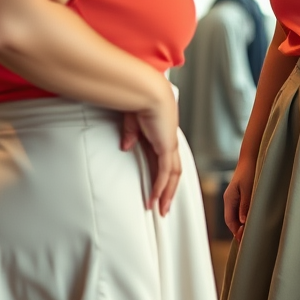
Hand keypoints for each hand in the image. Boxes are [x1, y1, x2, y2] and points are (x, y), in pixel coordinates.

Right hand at [120, 83, 181, 216]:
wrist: (146, 89)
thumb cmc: (138, 98)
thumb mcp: (130, 120)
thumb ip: (130, 134)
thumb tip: (126, 147)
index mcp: (161, 133)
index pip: (165, 159)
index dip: (162, 175)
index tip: (157, 189)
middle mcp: (168, 140)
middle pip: (173, 171)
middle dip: (169, 190)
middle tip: (164, 207)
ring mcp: (169, 143)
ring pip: (172, 175)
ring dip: (167, 193)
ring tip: (161, 210)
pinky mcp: (165, 146)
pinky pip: (165, 172)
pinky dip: (160, 186)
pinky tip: (155, 198)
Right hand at [223, 156, 255, 241]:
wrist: (251, 158)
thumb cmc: (249, 172)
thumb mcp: (248, 189)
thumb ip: (245, 205)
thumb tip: (243, 221)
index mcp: (229, 199)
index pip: (230, 221)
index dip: (236, 232)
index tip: (244, 240)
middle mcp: (229, 199)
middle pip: (232, 220)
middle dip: (239, 231)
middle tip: (248, 241)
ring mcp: (234, 197)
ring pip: (236, 216)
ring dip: (242, 225)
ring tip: (251, 234)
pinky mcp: (240, 195)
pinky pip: (240, 210)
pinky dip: (245, 218)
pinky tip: (252, 221)